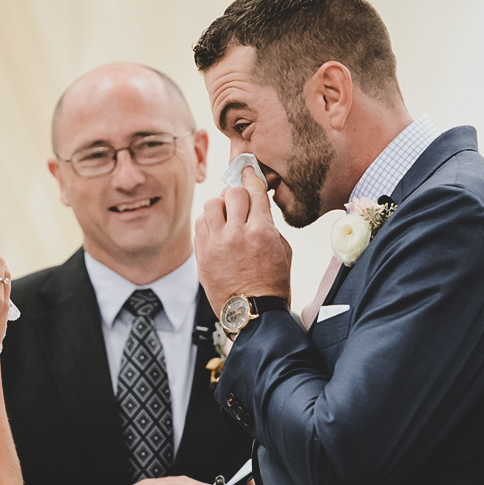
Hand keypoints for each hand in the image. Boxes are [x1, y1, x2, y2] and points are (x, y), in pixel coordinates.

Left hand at [195, 165, 292, 315]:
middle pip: (231, 194)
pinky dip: (208, 222)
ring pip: (211, 205)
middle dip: (238, 194)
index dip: (251, 178)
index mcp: (261, 232)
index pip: (253, 192)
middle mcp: (236, 234)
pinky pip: (200, 224)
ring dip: (220, 206)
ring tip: (226, 216)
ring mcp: (216, 244)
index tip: (247, 172)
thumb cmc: (272, 284)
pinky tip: (216, 230)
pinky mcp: (202, 254)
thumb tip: (257, 209)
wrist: (252, 312)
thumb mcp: (283, 250)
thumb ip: (269, 225)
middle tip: (240, 200)